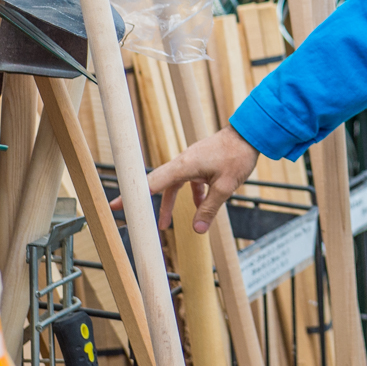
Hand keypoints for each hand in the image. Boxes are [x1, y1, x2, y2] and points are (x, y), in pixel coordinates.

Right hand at [112, 126, 259, 234]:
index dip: (134, 194)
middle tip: (126, 212)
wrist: (250, 134)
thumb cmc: (237, 156)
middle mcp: (183, 162)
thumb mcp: (226, 187)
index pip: (153, 182)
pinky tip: (200, 207)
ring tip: (164, 225)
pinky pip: (188, 181)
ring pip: (173, 184)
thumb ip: (209, 208)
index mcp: (184, 166)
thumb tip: (197, 230)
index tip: (116, 203)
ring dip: (168, 203)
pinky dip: (190, 195)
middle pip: (157, 183)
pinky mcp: (200, 162)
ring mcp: (191, 161)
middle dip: (142, 199)